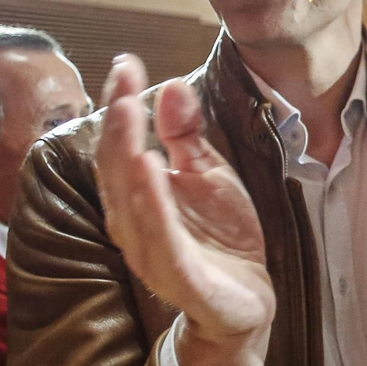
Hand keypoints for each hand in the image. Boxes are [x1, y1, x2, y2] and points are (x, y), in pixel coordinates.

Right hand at [97, 56, 273, 365]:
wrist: (248, 301)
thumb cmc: (220, 238)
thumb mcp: (207, 174)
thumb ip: (186, 135)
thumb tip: (171, 85)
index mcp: (137, 199)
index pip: (120, 147)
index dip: (120, 105)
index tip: (125, 64)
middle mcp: (134, 225)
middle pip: (118, 169)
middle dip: (119, 122)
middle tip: (124, 80)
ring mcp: (154, 253)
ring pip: (132, 201)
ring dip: (128, 156)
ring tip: (129, 114)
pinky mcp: (181, 277)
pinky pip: (163, 239)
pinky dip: (154, 206)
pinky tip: (152, 172)